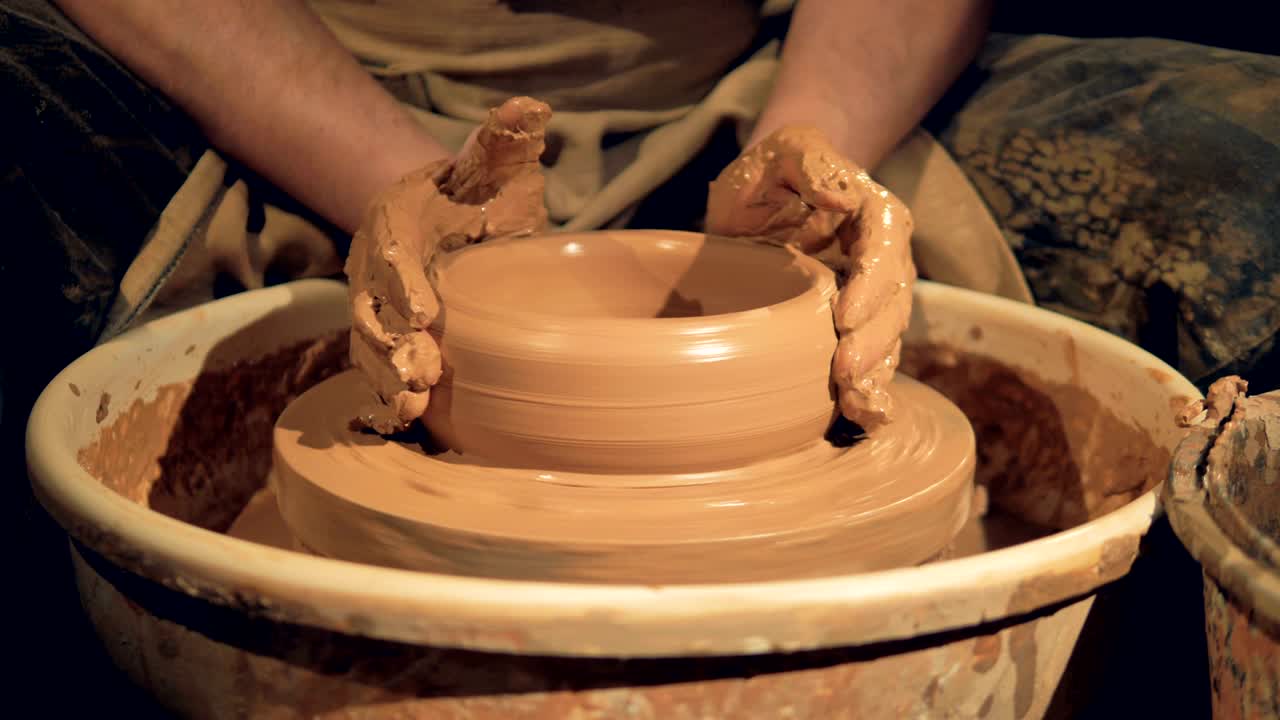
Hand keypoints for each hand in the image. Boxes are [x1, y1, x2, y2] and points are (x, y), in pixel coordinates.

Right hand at [345, 96, 551, 432]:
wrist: (446, 219)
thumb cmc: (474, 193)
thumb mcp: (490, 164)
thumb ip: (502, 141)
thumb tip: (530, 110)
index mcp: (397, 225)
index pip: (393, 254)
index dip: (403, 284)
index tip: (424, 312)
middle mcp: (377, 272)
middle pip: (374, 311)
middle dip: (393, 345)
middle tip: (420, 375)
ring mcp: (379, 313)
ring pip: (370, 350)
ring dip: (386, 381)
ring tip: (409, 408)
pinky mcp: (391, 347)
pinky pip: (378, 376)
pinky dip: (383, 403)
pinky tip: (399, 428)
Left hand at [706, 126, 914, 429]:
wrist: (763, 199)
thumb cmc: (771, 170)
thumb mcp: (781, 151)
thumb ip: (808, 162)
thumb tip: (842, 194)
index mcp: (874, 213)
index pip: (885, 246)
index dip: (871, 284)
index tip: (845, 316)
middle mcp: (884, 259)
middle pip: (893, 302)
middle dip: (873, 340)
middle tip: (844, 371)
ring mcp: (873, 298)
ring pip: (888, 338)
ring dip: (876, 373)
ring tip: (856, 404)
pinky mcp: (854, 328)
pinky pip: (873, 361)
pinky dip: (871, 391)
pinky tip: (865, 419)